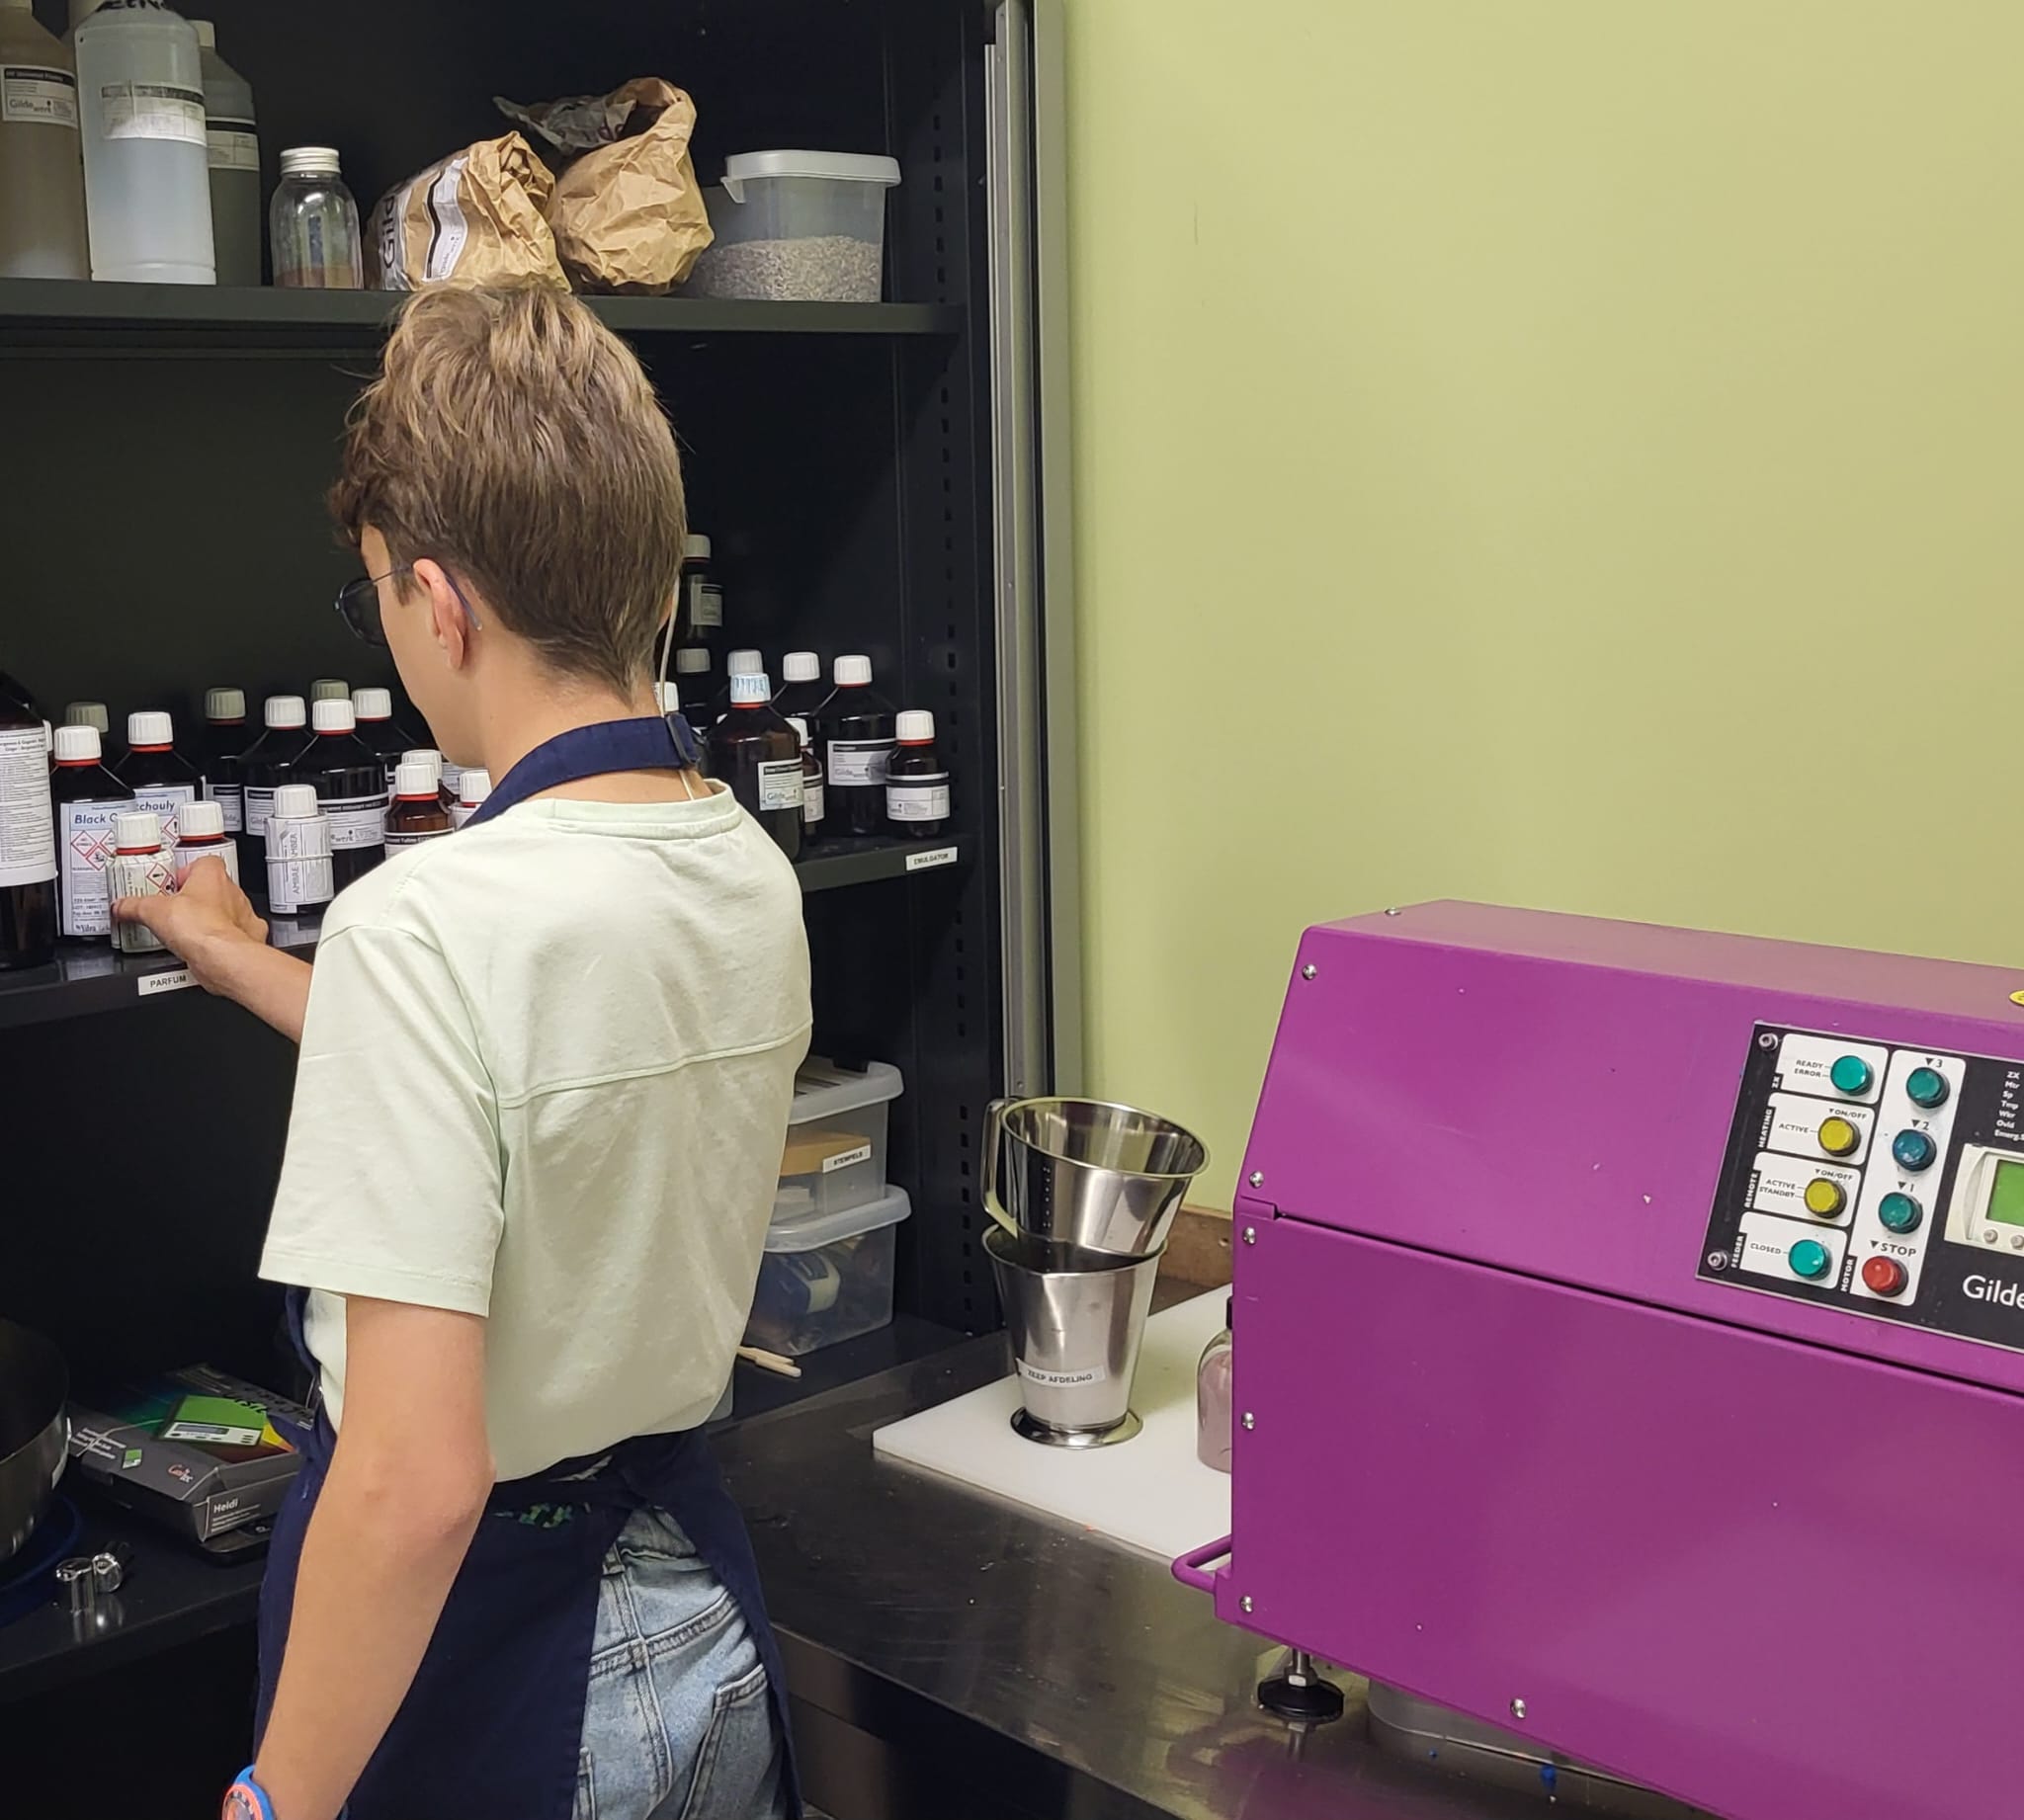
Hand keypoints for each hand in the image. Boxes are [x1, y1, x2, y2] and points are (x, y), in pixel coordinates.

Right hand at [114, 855, 267, 989]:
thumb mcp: (152, 911)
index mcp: (212, 874)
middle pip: (210, 888)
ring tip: (183, 932)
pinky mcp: (246, 937)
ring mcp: (242, 914)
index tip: (168, 884)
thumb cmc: (200, 927)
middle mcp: (232, 891)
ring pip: (223, 912)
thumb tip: (121, 906)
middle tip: (171, 910)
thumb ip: (134, 906)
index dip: (183, 872)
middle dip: (191, 899)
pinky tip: (203, 947)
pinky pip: (233, 934)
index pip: (200, 862)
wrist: (224, 957)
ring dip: (206, 920)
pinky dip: (220, 940)